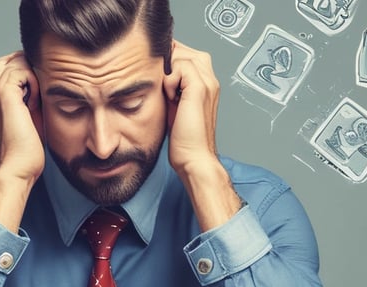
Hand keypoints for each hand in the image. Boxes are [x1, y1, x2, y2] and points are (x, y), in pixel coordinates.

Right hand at [0, 51, 43, 231]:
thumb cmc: (24, 145)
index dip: (27, 71)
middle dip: (29, 68)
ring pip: (17, 61)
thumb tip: (41, 74)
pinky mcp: (3, 94)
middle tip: (39, 92)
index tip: (37, 93)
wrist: (18, 166)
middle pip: (10, 58)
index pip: (7, 64)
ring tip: (36, 101)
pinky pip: (22, 69)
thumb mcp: (26, 111)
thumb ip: (27, 91)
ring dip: (33, 77)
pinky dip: (35, 82)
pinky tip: (35, 102)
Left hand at [163, 41, 219, 173]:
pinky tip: (171, 98)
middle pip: (185, 50)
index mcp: (206, 83)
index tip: (160, 80)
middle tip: (164, 88)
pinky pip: (180, 66)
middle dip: (168, 63)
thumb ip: (170, 85)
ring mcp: (208, 82)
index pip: (187, 53)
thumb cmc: (183, 137)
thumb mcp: (174, 104)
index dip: (170, 61)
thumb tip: (156, 70)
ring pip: (182, 55)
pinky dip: (170, 80)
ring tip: (169, 95)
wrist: (194, 157)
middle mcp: (210, 79)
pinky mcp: (200, 88)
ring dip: (168, 73)